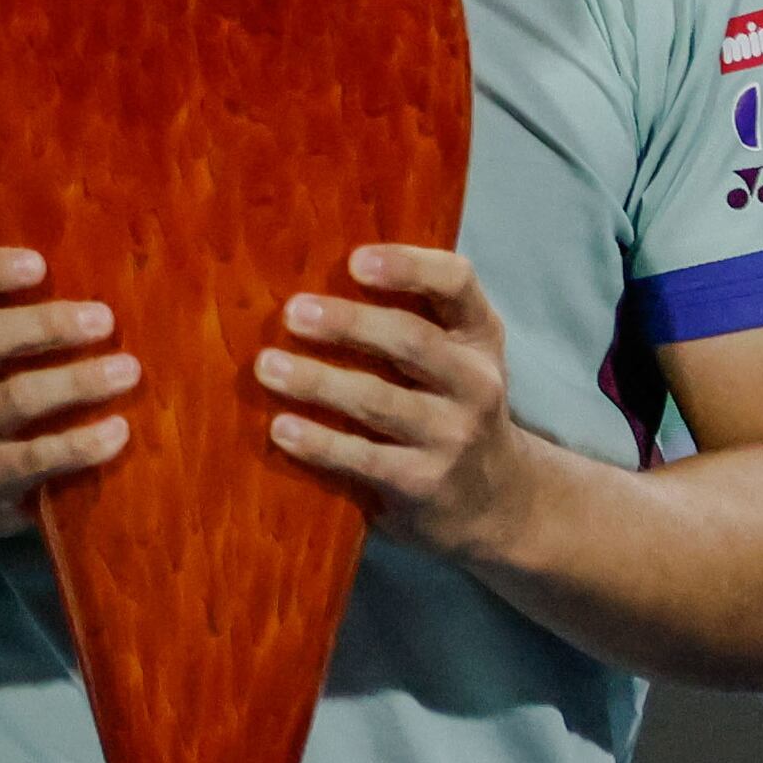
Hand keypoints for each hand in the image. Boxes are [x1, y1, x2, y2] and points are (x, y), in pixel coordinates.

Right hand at [0, 248, 133, 542]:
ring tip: (127, 370)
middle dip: (48, 325)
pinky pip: (35, 457)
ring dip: (77, 381)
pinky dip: (81, 443)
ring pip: (14, 397)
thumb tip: (107, 273)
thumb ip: (19, 314)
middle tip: (105, 319)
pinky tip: (118, 430)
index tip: (41, 265)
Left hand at [257, 244, 539, 559]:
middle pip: (412, 341)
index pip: (457, 283)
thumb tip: (310, 266)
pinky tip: (281, 428)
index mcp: (478, 335)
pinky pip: (363, 458)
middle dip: (349, 324)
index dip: (408, 266)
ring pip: (379, 401)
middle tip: (293, 312)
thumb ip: (411, 314)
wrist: (495, 501)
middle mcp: (476, 383)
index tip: (354, 261)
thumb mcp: (454, 355)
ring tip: (267, 365)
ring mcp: (453, 437)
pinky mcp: (423, 484)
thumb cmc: (449, 403)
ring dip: (317, 381)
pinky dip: (318, 442)